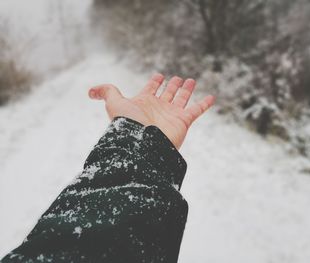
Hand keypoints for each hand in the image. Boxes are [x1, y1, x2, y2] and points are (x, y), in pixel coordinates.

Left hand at [88, 73, 214, 149]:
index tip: (159, 76)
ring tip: (191, 81)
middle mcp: (158, 108)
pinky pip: (197, 110)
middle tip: (178, 78)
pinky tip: (211, 97)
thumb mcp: (114, 103)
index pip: (151, 89)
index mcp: (144, 102)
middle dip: (173, 85)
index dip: (155, 82)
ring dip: (187, 89)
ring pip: (182, 98)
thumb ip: (105, 92)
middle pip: (168, 93)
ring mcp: (172, 114)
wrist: (141, 144)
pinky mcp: (183, 121)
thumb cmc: (127, 124)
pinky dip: (205, 104)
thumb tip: (89, 91)